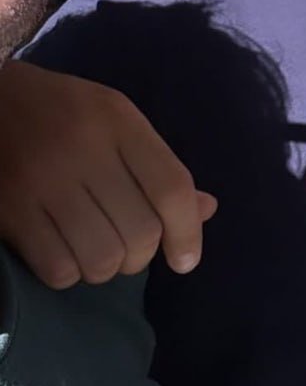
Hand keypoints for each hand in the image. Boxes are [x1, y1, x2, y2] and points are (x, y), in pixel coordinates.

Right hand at [0, 60, 216, 287]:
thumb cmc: (62, 112)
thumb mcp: (116, 120)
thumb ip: (158, 166)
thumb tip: (206, 211)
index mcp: (117, 119)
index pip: (171, 187)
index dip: (188, 231)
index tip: (185, 260)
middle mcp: (84, 147)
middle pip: (141, 232)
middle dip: (141, 255)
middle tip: (126, 246)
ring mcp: (42, 180)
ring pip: (102, 258)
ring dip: (105, 267)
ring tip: (93, 248)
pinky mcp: (10, 209)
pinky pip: (58, 270)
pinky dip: (67, 273)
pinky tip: (61, 250)